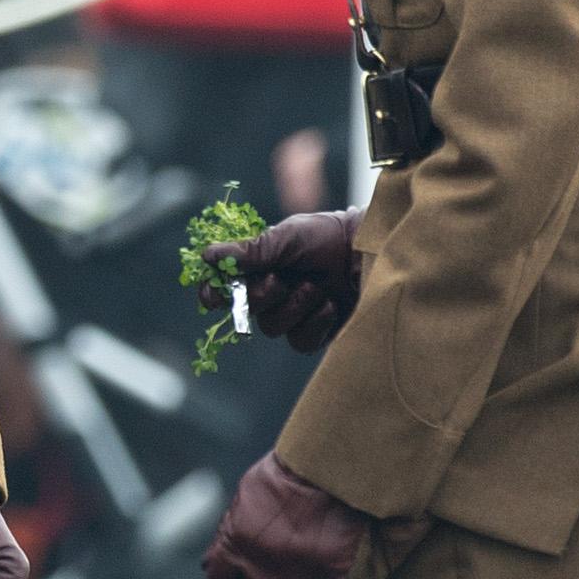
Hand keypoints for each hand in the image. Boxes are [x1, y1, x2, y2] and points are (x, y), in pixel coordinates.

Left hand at [202, 454, 365, 578]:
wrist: (326, 471)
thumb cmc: (288, 475)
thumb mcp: (249, 496)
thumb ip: (239, 526)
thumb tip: (234, 540)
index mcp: (234, 545)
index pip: (218, 577)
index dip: (229, 574)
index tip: (240, 567)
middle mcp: (259, 568)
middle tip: (278, 561)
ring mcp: (293, 577)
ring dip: (298, 577)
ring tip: (311, 546)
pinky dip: (327, 572)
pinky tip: (332, 547)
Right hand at [228, 210, 361, 353]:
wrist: (370, 253)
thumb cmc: (328, 238)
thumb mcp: (286, 238)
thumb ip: (249, 251)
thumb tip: (208, 255)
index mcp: (259, 269)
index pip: (225, 288)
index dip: (215, 295)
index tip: (214, 297)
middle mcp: (272, 294)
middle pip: (245, 311)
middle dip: (261, 296)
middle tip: (281, 279)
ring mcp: (293, 315)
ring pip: (272, 328)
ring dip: (294, 306)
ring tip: (316, 287)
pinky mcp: (315, 334)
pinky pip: (300, 341)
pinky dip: (314, 322)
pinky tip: (330, 304)